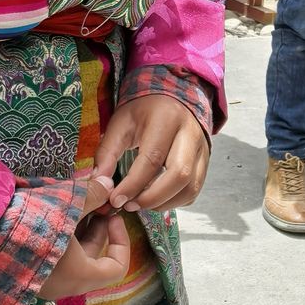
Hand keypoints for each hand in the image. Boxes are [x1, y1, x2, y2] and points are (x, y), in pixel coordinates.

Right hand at [38, 171, 129, 300]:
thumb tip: (110, 186)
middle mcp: (63, 286)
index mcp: (79, 276)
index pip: (117, 267)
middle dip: (95, 228)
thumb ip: (92, 196)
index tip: (110, 215)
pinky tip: (46, 211)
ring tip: (67, 201)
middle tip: (91, 201)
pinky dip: (56, 237)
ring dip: (74, 229)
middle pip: (93, 260)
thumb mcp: (65, 204)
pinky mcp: (22, 273)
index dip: (121, 240)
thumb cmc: (28, 224)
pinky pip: (50, 258)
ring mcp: (40, 282)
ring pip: (70, 257)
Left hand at [96, 95, 210, 212]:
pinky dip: (174, 201)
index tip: (115, 199)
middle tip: (129, 205)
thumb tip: (99, 183)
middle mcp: (190, 134)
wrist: (171, 99)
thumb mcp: (120, 124)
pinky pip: (194, 190)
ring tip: (140, 203)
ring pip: (190, 187)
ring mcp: (202, 149)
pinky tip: (155, 199)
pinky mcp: (205, 162)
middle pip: (179, 176)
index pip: (152, 159)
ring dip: (164, 203)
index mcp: (167, 119)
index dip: (133, 185)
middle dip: (152, 198)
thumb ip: (107, 153)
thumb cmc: (142, 112)